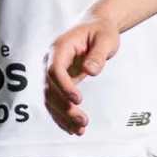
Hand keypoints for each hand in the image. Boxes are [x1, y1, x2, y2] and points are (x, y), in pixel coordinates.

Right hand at [44, 16, 121, 135]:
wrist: (95, 27)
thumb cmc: (101, 31)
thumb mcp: (106, 39)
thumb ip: (98, 55)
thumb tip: (91, 71)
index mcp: (60, 47)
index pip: (54, 69)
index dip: (64, 86)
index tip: (78, 100)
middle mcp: (51, 60)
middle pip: (49, 88)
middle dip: (64, 107)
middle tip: (83, 121)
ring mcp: (53, 72)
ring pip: (50, 98)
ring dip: (62, 116)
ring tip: (80, 129)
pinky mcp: (59, 82)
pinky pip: (55, 101)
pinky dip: (62, 116)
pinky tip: (73, 129)